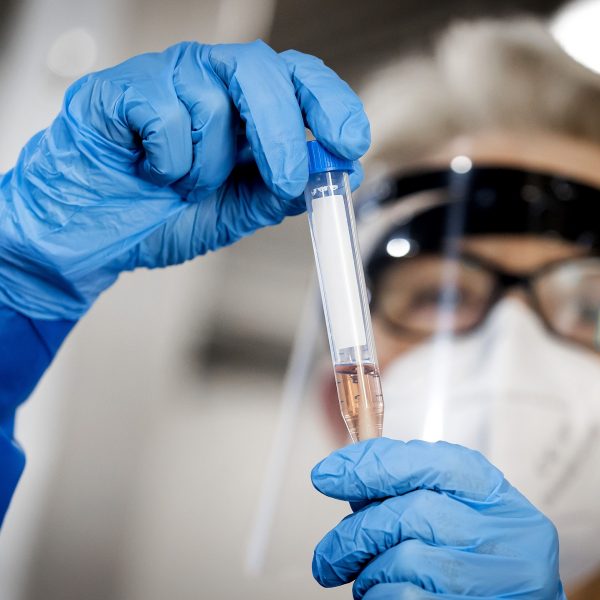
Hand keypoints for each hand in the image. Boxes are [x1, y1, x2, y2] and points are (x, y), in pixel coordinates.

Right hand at [0, 40, 368, 318]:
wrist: (96, 231)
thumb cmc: (160, 214)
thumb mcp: (234, 212)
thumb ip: (280, 192)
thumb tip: (333, 173)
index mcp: (245, 108)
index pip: (300, 80)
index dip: (331, 104)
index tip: (350, 142)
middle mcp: (211, 82)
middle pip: (265, 72)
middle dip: (281, 133)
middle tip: (281, 179)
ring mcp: (167, 79)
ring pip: (211, 102)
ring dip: (205, 165)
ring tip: (181, 184)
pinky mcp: (124, 88)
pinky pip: (165, 113)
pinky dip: (167, 159)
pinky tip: (150, 168)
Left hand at [312, 438, 564, 598]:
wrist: (514, 598)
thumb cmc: (474, 553)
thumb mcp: (453, 506)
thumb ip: (407, 487)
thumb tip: (347, 477)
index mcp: (489, 490)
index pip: (424, 462)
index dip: (369, 465)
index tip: (326, 475)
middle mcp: (502, 531)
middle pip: (408, 513)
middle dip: (355, 532)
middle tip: (328, 556)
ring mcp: (497, 577)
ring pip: (404, 559)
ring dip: (367, 572)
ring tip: (363, 579)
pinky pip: (405, 597)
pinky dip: (379, 596)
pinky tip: (381, 595)